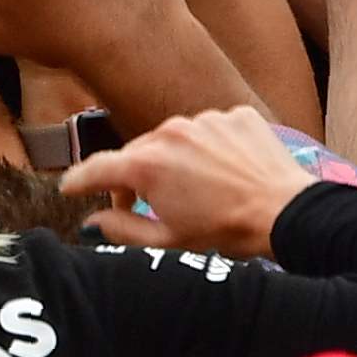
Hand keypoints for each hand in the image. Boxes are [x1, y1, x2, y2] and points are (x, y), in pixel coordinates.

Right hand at [55, 105, 311, 257]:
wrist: (286, 213)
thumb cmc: (227, 232)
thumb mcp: (167, 241)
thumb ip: (122, 229)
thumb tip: (94, 222)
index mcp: (147, 164)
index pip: (98, 167)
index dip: (79, 180)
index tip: (69, 187)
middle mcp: (170, 131)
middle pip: (138, 153)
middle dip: (134, 177)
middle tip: (142, 204)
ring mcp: (205, 119)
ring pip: (175, 139)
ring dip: (176, 161)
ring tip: (196, 190)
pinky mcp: (235, 115)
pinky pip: (210, 130)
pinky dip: (210, 149)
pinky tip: (225, 172)